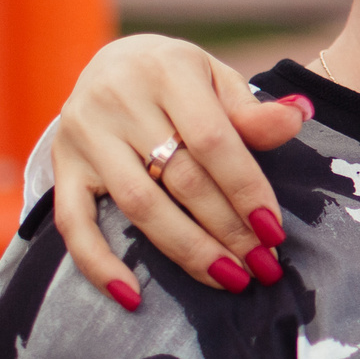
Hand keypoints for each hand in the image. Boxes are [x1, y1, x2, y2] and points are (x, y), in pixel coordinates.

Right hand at [50, 34, 308, 305]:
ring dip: (186, 250)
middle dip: (227, 229)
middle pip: (180, 178)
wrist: (111, 63)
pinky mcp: (62, 165)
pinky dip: (98, 262)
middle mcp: (118, 100)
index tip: (274, 231)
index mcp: (166, 70)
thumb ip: (252, 109)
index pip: (213, 141)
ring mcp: (84, 135)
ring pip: (139, 205)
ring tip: (228, 279)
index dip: (246, 189)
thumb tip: (298, 116)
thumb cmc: (178, 77)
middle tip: (262, 267)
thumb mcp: (217, 79)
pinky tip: (132, 295)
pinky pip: (73, 222)